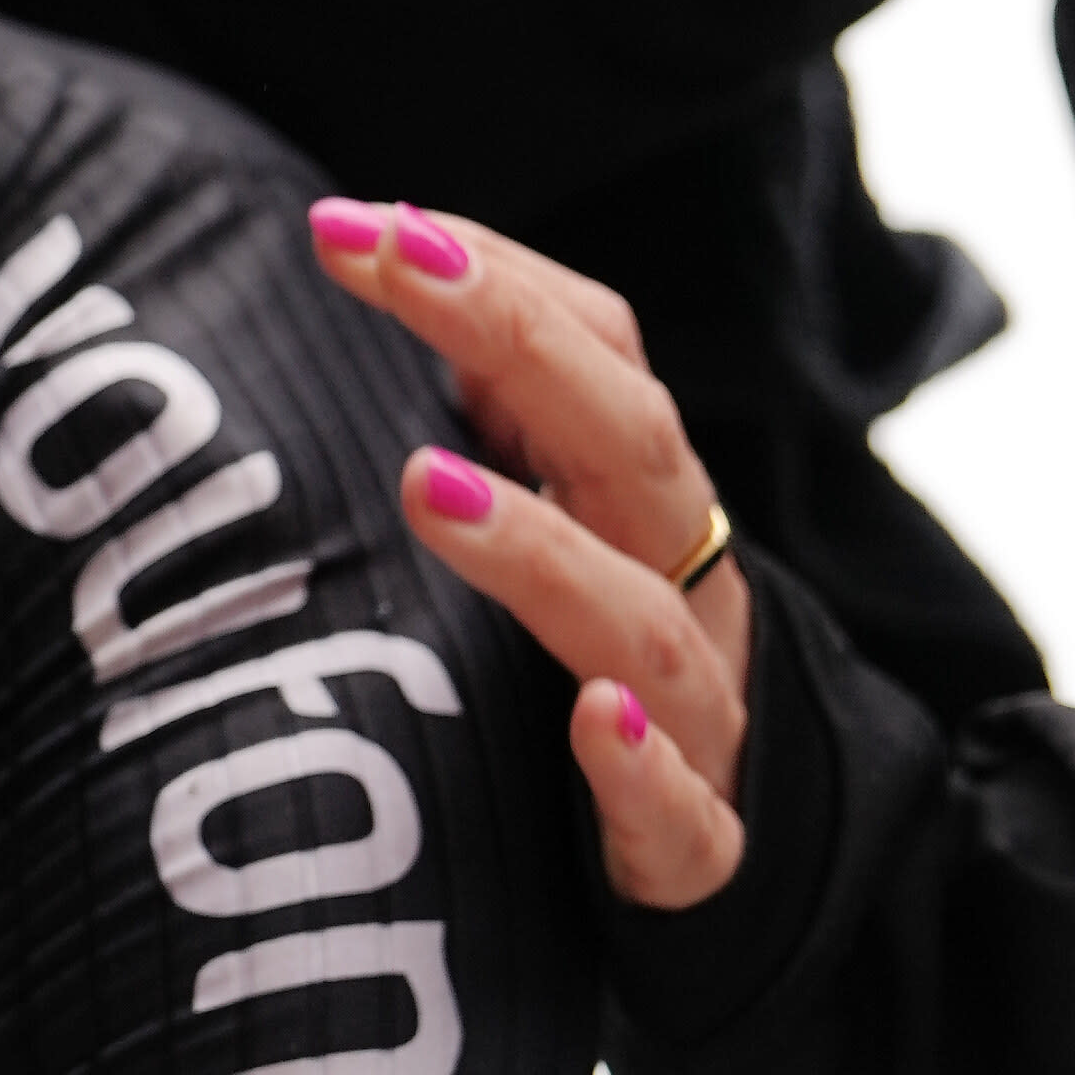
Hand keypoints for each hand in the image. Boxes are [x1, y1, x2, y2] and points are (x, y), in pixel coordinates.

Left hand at [304, 198, 752, 908]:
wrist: (720, 851)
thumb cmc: (596, 654)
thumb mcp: (554, 518)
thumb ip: (492, 418)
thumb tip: (379, 273)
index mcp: (639, 493)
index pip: (595, 349)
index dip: (492, 277)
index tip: (353, 223)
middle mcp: (681, 579)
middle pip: (630, 443)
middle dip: (518, 345)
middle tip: (396, 268)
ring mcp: (696, 712)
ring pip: (641, 622)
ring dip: (538, 548)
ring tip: (426, 483)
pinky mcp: (694, 845)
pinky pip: (682, 810)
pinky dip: (640, 764)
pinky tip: (588, 720)